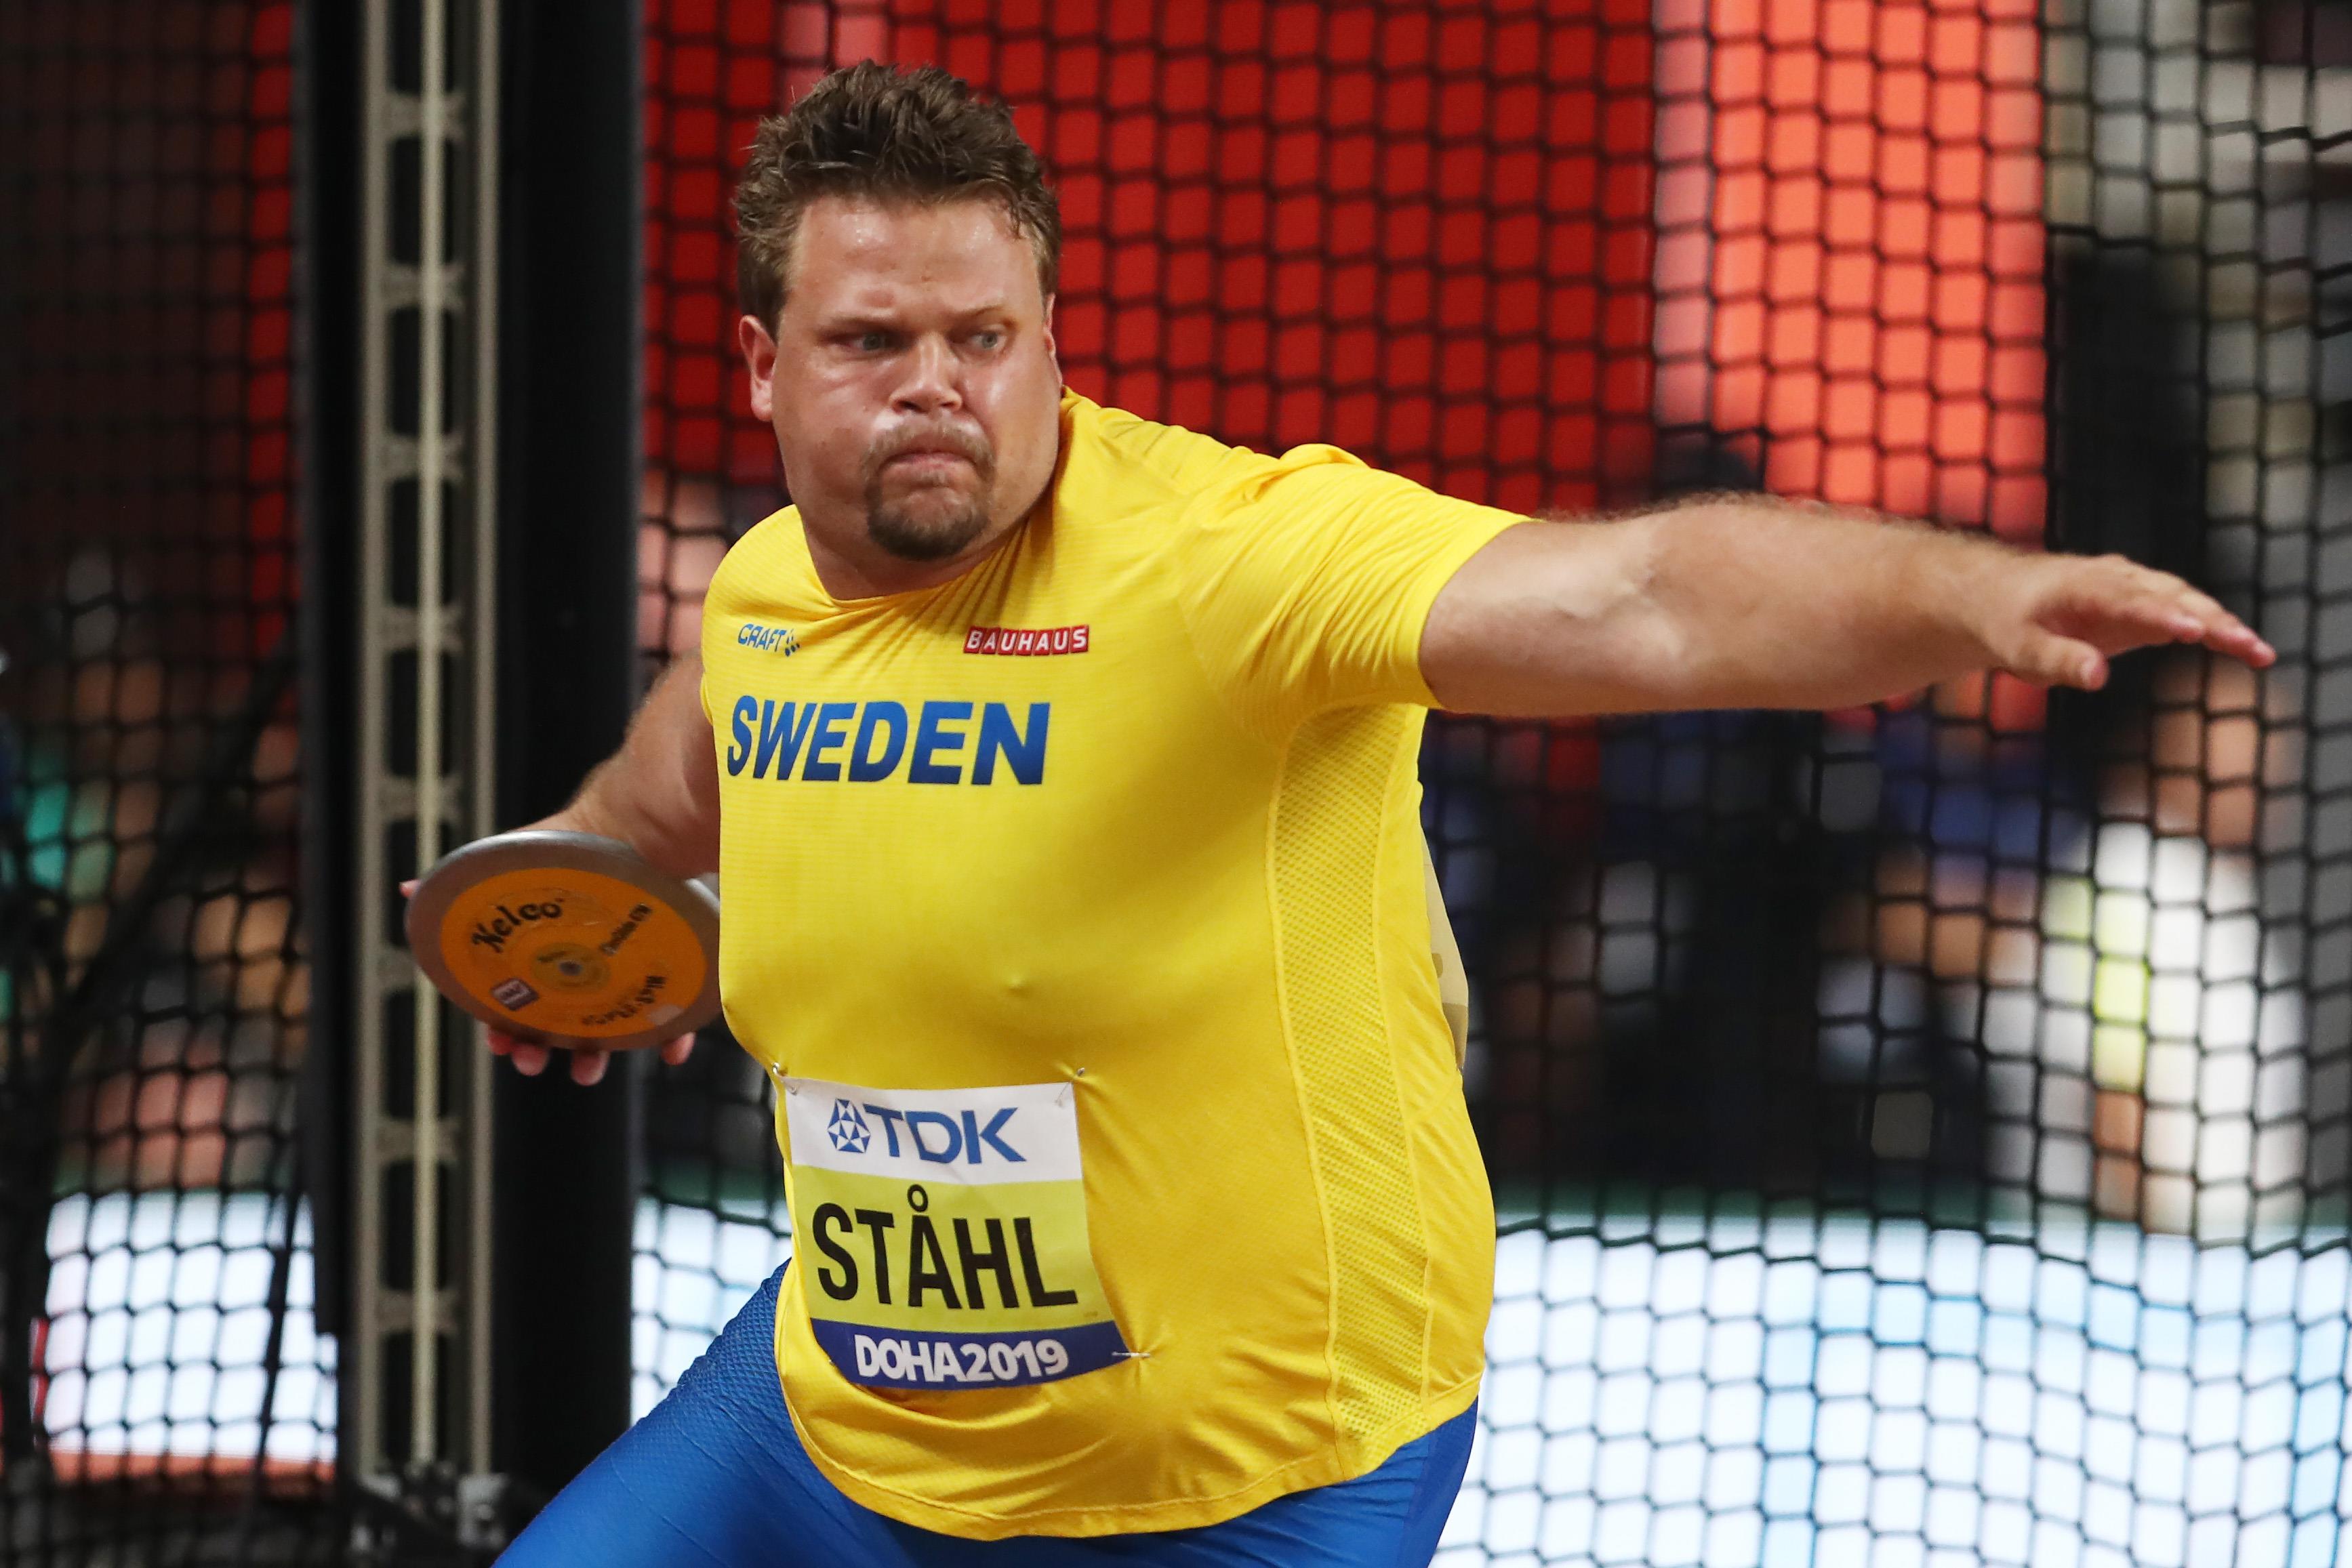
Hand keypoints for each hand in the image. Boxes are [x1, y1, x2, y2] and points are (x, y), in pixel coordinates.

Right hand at [400, 857, 698, 1085]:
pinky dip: (671, 1036)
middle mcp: (586, 967)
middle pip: (559, 1022)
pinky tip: (669, 1050)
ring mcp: (630, 970)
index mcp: (546, 955)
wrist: (635, 823)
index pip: (519, 1003)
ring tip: (584, 1070)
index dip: (506, 1028)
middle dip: (540, 1048)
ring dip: (595, 1054)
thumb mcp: (513, 867)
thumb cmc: (573, 850)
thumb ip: (464, 887)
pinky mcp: (674, 968)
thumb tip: (410, 891)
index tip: (502, 1044)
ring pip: (611, 1028)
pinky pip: (675, 1013)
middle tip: (532, 1060)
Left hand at [1980, 553, 2273, 689]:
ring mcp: (2133, 589)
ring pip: (2186, 601)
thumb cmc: (2006, 624)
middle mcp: (2116, 579)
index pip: (2128, 600)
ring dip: (2223, 624)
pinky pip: (2185, 613)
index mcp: (2083, 586)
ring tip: (2259, 653)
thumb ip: (2058, 661)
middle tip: (2247, 646)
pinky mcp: (2142, 605)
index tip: (2193, 630)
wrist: (1997, 597)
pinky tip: (2248, 651)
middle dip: (2210, 620)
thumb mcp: (2019, 649)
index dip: (2162, 614)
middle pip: (2171, 596)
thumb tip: (2099, 677)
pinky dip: (2215, 628)